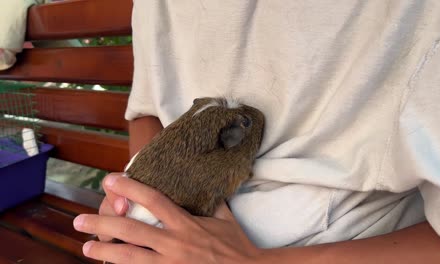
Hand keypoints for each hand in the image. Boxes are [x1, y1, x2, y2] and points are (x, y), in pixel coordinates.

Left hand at [73, 174, 261, 263]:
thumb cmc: (236, 246)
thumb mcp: (226, 219)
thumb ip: (212, 202)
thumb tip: (206, 183)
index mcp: (186, 224)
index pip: (154, 200)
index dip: (130, 187)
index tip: (110, 179)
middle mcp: (175, 243)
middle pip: (132, 230)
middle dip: (103, 222)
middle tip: (80, 220)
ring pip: (130, 257)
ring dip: (105, 251)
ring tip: (86, 247)